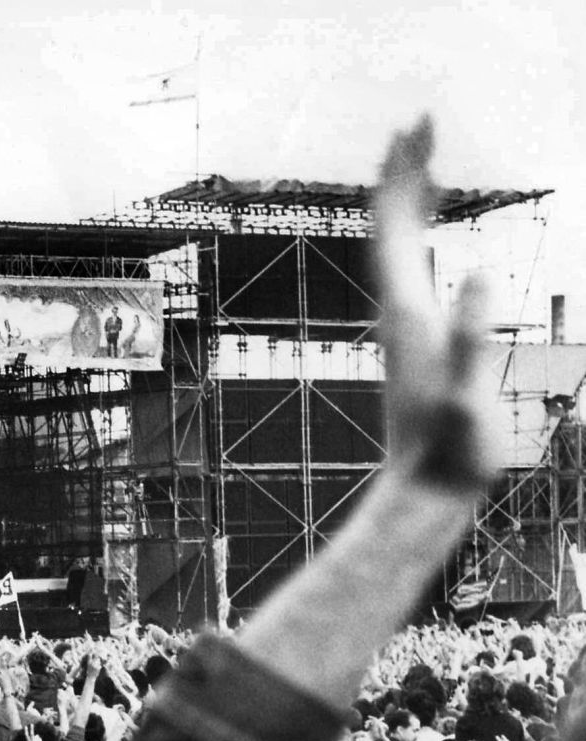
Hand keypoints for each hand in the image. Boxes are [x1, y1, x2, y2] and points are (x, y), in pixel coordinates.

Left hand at [375, 118, 497, 492]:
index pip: (394, 227)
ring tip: (426, 155)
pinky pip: (409, 269)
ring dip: (409, 197)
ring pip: (396, 246)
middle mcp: (395, 310)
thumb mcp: (469, 393)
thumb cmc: (452, 450)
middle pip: (389, 226)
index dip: (405, 174)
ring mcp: (401, 323)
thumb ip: (474, 337)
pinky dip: (418, 234)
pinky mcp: (412, 338)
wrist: (424, 493)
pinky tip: (431, 228)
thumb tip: (479, 275)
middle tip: (420, 119)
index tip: (415, 125)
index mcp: (407, 310)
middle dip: (404, 170)